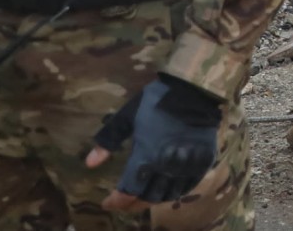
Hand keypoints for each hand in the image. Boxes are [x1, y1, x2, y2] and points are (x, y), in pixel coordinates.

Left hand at [85, 76, 220, 207]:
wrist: (195, 88)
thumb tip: (89, 164)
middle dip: (132, 204)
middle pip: (147, 198)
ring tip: (143, 198)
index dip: (116, 201)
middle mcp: (166, 167)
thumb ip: (109, 139)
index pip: (128, 191)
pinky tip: (166, 190)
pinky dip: (174, 193)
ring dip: (152, 200)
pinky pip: (187, 186)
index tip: (107, 202)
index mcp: (146, 157)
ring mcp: (186, 166)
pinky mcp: (202, 162)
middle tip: (124, 204)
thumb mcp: (128, 115)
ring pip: (167, 195)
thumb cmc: (158, 100)